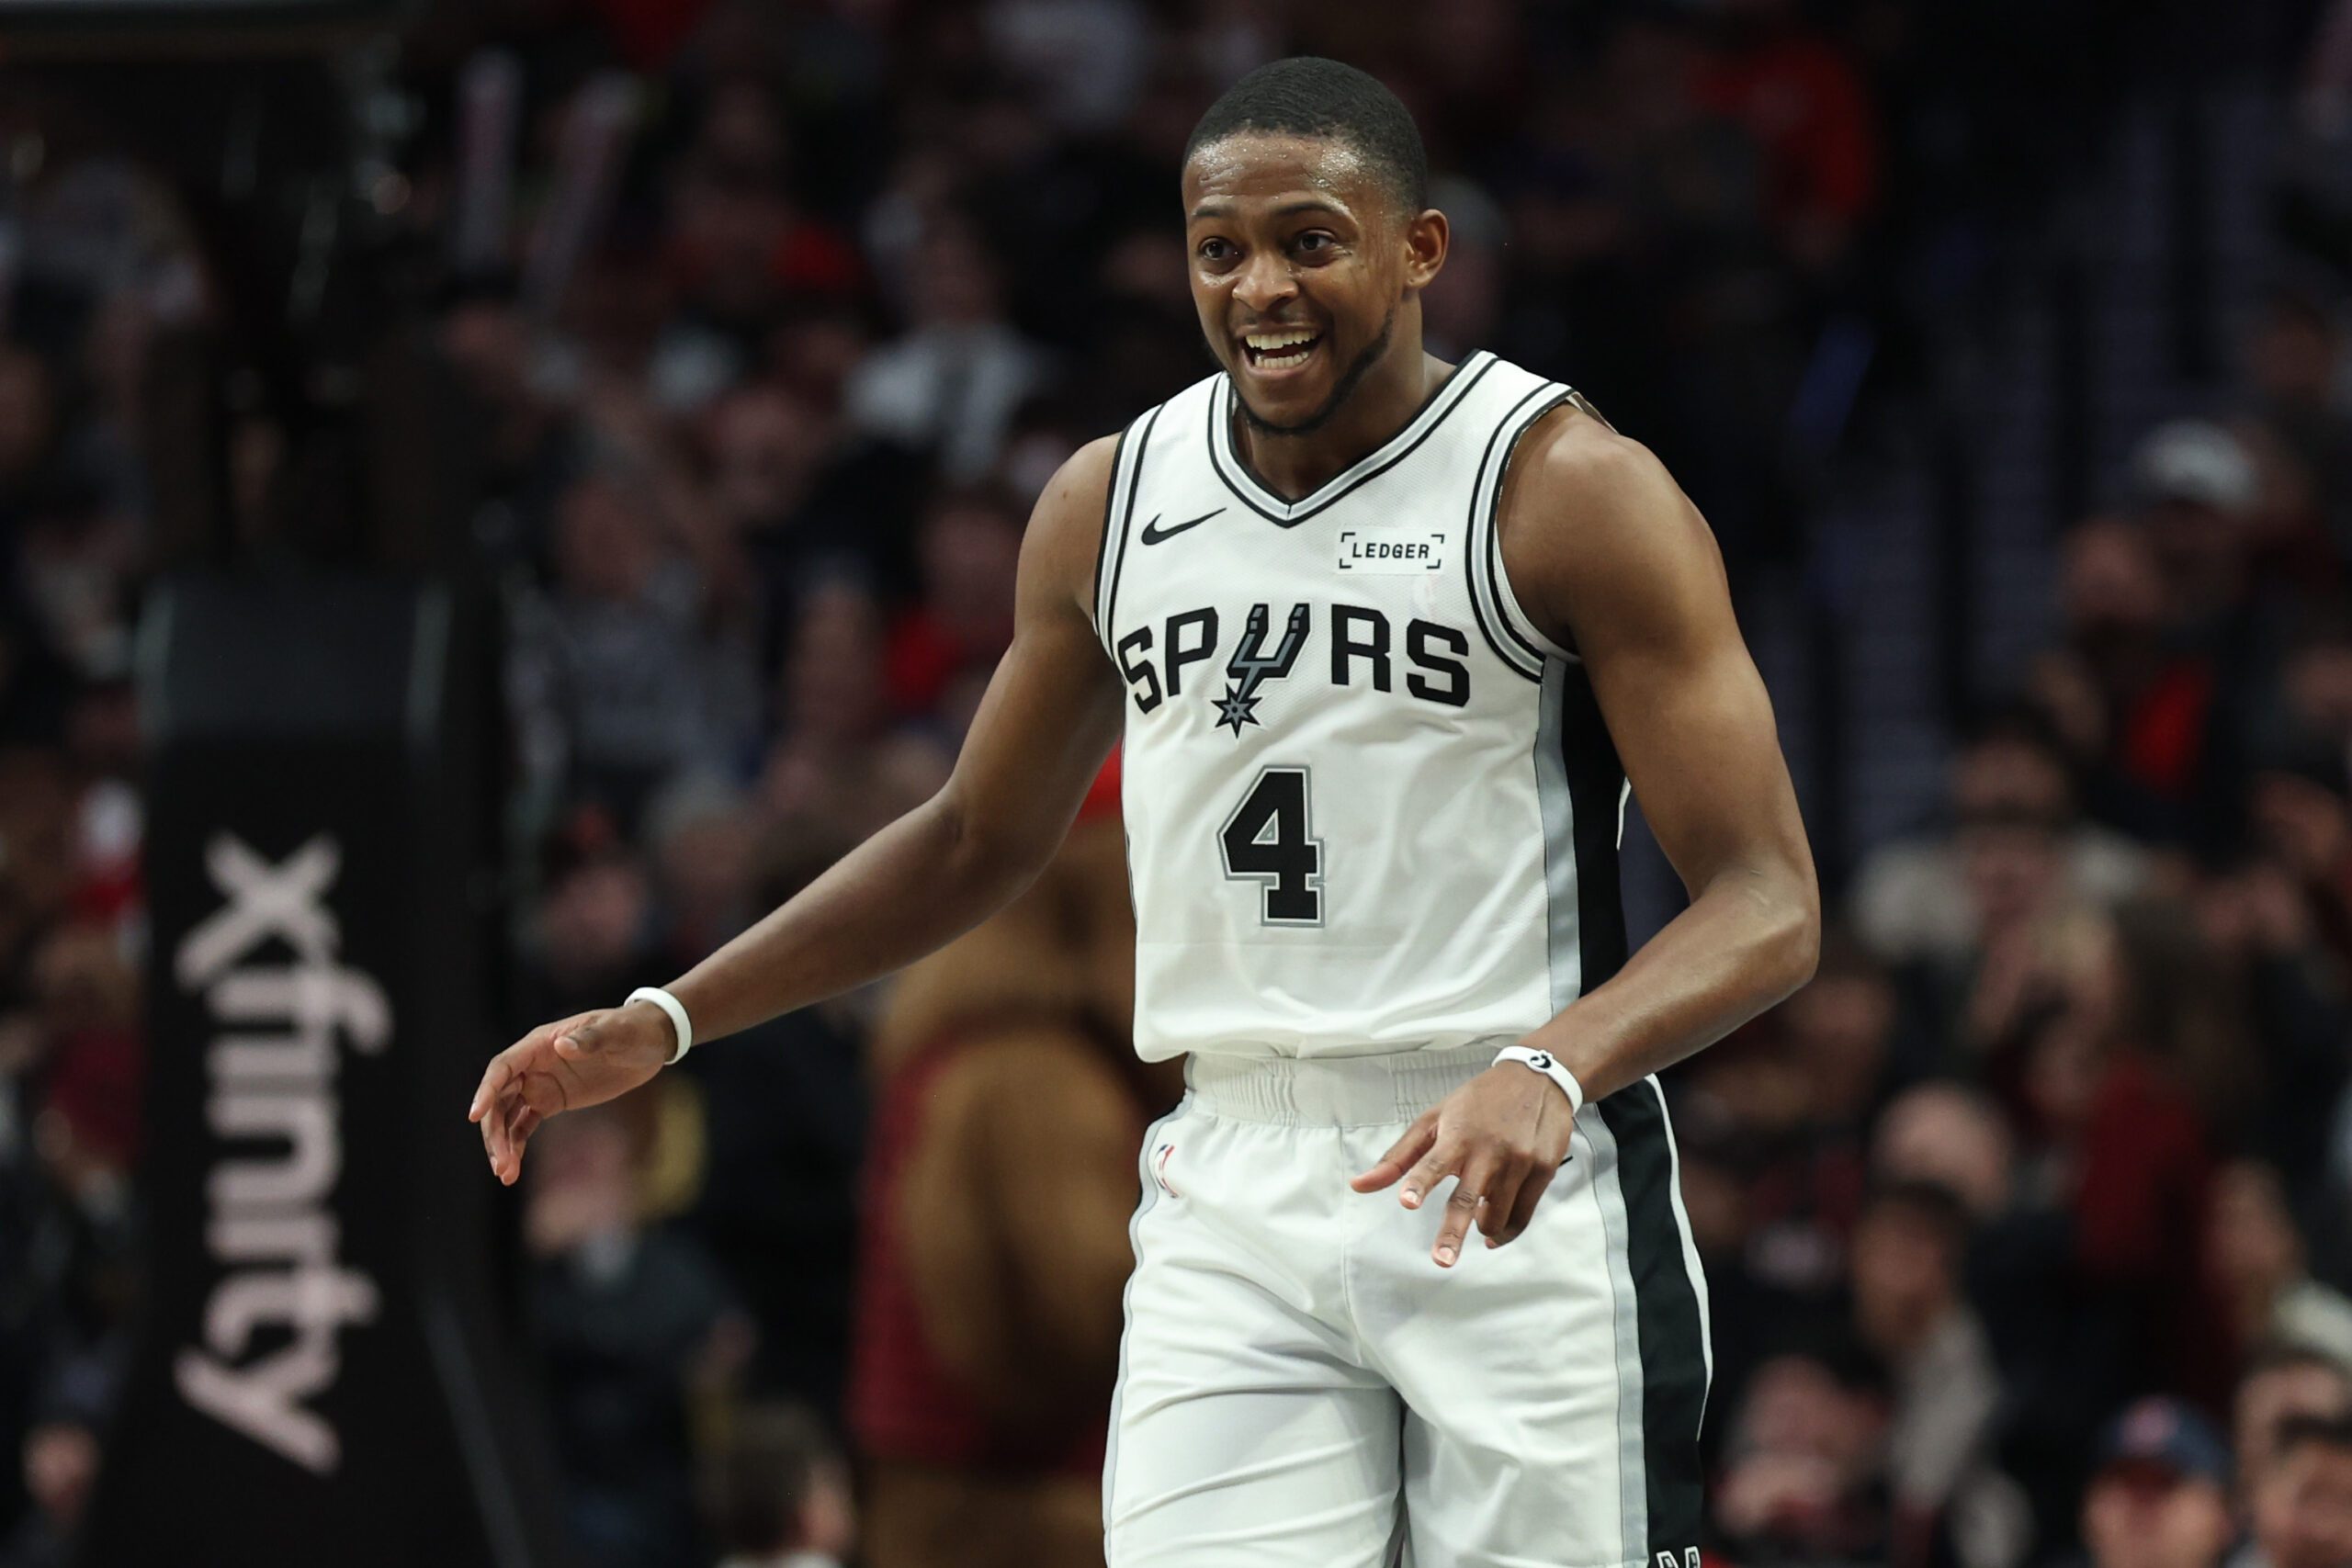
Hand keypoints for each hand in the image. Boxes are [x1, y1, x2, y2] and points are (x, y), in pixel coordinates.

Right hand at [466, 1002, 672, 1184]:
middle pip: (499, 1099)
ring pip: (507, 1116)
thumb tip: (562, 1047)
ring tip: (505, 1174)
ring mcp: (540, 1084)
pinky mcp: (551, 1102)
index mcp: (541, 1044)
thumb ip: (590, 1039)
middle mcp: (533, 1065)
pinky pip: (524, 1125)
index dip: (487, 1090)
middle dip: (494, 1131)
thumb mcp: (616, 1032)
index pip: (504, 1068)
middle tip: (500, 1164)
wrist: (648, 1042)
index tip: (475, 1116)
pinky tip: (513, 1169)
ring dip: (502, 1144)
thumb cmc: (631, 1029)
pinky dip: (516, 1145)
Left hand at [1350, 1063, 1576, 1266]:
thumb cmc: (1480, 1100)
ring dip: (1480, 1227)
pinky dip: (1505, 1231)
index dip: (1419, 1182)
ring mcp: (1519, 1162)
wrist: (1538, 1079)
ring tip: (1475, 1219)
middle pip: (1467, 1198)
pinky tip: (1493, 1232)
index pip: (1433, 1162)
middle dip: (1453, 1232)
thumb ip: (1398, 1157)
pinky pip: (1522, 1217)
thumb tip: (1359, 1186)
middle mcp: (1489, 1150)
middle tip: (1442, 1259)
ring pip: (1496, 1216)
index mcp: (1458, 1134)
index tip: (1407, 1200)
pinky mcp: (1543, 1172)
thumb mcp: (1434, 1119)